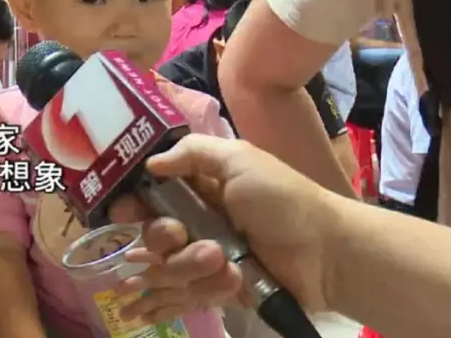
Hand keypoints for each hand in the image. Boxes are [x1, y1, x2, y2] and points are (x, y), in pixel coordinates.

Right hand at [108, 135, 338, 319]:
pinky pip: (188, 297)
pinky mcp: (216, 291)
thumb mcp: (239, 159)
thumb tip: (150, 163)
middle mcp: (195, 223)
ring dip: (191, 267)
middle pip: (150, 238)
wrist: (325, 253)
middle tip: (185, 238)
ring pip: (166, 271)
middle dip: (163, 240)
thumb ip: (192, 152)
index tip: (126, 211)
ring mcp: (204, 261)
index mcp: (197, 188)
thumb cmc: (282, 199)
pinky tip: (233, 281)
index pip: (148, 197)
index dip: (131, 206)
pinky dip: (207, 290)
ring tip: (225, 263)